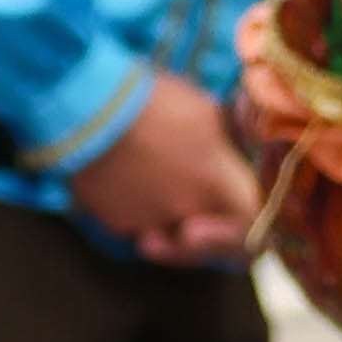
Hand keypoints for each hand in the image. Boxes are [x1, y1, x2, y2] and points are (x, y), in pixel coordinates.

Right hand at [61, 74, 263, 269]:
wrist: (90, 107)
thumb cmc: (155, 101)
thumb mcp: (206, 110)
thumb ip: (223, 142)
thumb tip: (224, 150)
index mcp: (220, 185)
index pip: (252, 226)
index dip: (248, 226)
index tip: (235, 213)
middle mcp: (190, 214)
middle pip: (206, 240)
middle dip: (202, 231)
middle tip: (191, 211)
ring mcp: (151, 223)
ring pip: (168, 233)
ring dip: (165, 218)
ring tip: (151, 183)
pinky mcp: (115, 224)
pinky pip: (134, 225)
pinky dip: (132, 210)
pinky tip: (122, 180)